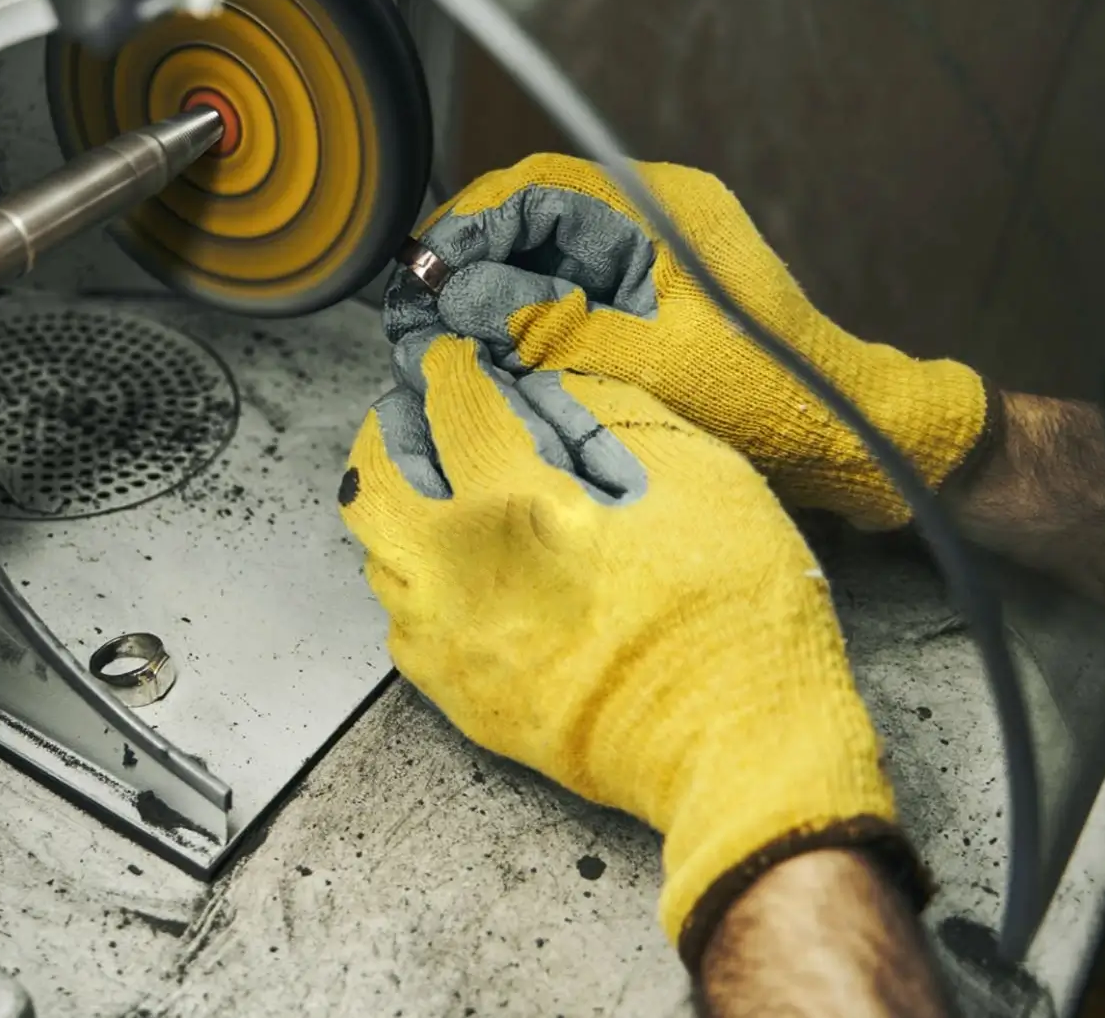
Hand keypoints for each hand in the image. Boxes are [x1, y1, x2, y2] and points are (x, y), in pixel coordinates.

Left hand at [339, 334, 923, 960]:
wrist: (730, 747)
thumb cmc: (732, 608)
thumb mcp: (700, 476)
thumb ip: (611, 417)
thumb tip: (547, 386)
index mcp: (513, 500)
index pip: (448, 404)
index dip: (447, 367)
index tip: (455, 356)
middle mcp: (453, 565)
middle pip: (372, 476)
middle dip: (392, 433)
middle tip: (423, 415)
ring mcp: (443, 636)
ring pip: (375, 548)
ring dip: (397, 506)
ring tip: (437, 487)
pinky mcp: (451, 693)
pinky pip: (400, 618)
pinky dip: (416, 580)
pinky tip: (459, 569)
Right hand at [390, 153, 990, 529]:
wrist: (847, 442)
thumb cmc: (769, 396)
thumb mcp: (648, 358)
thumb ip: (546, 322)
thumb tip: (450, 299)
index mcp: (658, 207)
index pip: (535, 184)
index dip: (468, 225)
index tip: (422, 274)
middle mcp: (647, 220)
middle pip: (525, 219)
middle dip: (466, 264)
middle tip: (417, 314)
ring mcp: (645, 264)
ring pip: (534, 260)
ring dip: (484, 298)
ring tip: (441, 342)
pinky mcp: (641, 309)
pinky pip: (558, 299)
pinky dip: (515, 326)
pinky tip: (487, 363)